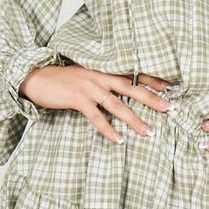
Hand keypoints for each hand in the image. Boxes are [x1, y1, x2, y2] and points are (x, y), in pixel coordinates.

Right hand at [18, 66, 174, 143]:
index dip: (152, 79)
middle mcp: (99, 76)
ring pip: (117, 104)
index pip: (133, 73)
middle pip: (131, 87)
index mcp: (104, 70)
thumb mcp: (86, 75)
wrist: (37, 77)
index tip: (171, 87)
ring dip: (134, 119)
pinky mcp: (77, 99)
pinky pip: (96, 117)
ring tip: (149, 131)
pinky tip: (119, 139)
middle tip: (170, 107)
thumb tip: (121, 91)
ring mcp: (89, 87)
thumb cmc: (63, 80)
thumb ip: (104, 81)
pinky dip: (108, 129)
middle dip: (152, 98)